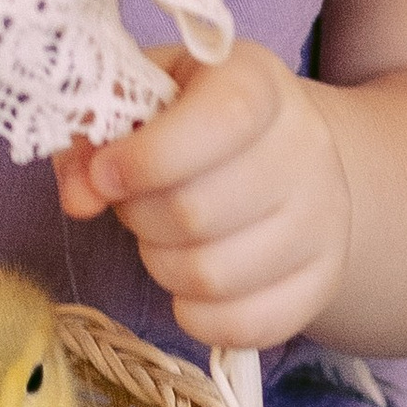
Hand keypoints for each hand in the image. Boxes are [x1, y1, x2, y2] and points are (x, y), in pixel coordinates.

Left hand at [53, 44, 352, 350]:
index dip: (148, 157)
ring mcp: (324, 216)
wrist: (278, 151)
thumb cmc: (191, 118)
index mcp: (257, 82)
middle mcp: (305, 145)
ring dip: (161, 265)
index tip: (105, 175)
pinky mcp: (325, 277)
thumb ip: (93, 135)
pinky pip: (249, 325)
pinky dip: (197, 317)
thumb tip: (81, 198)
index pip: (222, 119)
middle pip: (200, 211)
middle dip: (139, 217)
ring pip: (215, 274)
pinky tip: (185, 286)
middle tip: (132, 205)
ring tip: (160, 240)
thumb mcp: (139, 97)